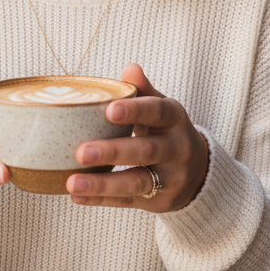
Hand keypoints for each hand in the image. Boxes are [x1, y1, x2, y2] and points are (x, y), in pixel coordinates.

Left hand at [65, 64, 208, 212]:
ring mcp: (171, 178)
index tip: (109, 110)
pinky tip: (77, 196)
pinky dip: (101, 199)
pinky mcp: (160, 202)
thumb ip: (143, 91)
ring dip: (102, 184)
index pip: (157, 112)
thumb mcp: (161, 109)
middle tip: (80, 152)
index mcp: (175, 119)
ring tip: (72, 183)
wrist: (197, 172)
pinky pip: (128, 201)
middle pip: (145, 151)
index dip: (134, 110)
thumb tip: (130, 68)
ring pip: (136, 182)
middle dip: (112, 151)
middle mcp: (178, 149)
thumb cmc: (166, 131)